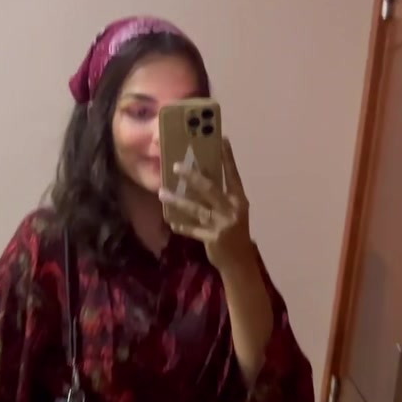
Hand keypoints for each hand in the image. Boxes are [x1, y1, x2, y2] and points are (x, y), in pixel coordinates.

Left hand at [159, 137, 252, 270]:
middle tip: (175, 166)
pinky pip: (193, 229)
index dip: (228, 158)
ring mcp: (222, 225)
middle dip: (192, 176)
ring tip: (162, 192)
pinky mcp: (213, 239)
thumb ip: (220, 196)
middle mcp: (232, 209)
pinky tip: (170, 220)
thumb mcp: (232, 211)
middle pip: (210, 189)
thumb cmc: (234, 232)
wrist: (239, 261)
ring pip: (196, 209)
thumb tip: (202, 175)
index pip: (233, 174)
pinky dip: (181, 225)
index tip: (222, 139)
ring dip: (177, 200)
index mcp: (239, 200)